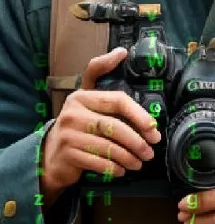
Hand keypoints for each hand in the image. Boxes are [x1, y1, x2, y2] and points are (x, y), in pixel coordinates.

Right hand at [40, 47, 161, 207]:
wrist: (51, 154)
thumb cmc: (79, 127)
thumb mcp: (89, 103)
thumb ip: (104, 83)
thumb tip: (122, 52)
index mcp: (83, 96)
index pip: (117, 100)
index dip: (138, 113)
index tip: (153, 127)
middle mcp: (74, 112)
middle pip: (114, 126)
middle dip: (137, 140)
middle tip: (150, 151)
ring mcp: (68, 133)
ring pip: (107, 146)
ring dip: (128, 157)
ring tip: (139, 162)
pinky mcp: (67, 153)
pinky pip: (97, 162)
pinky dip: (113, 167)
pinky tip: (121, 170)